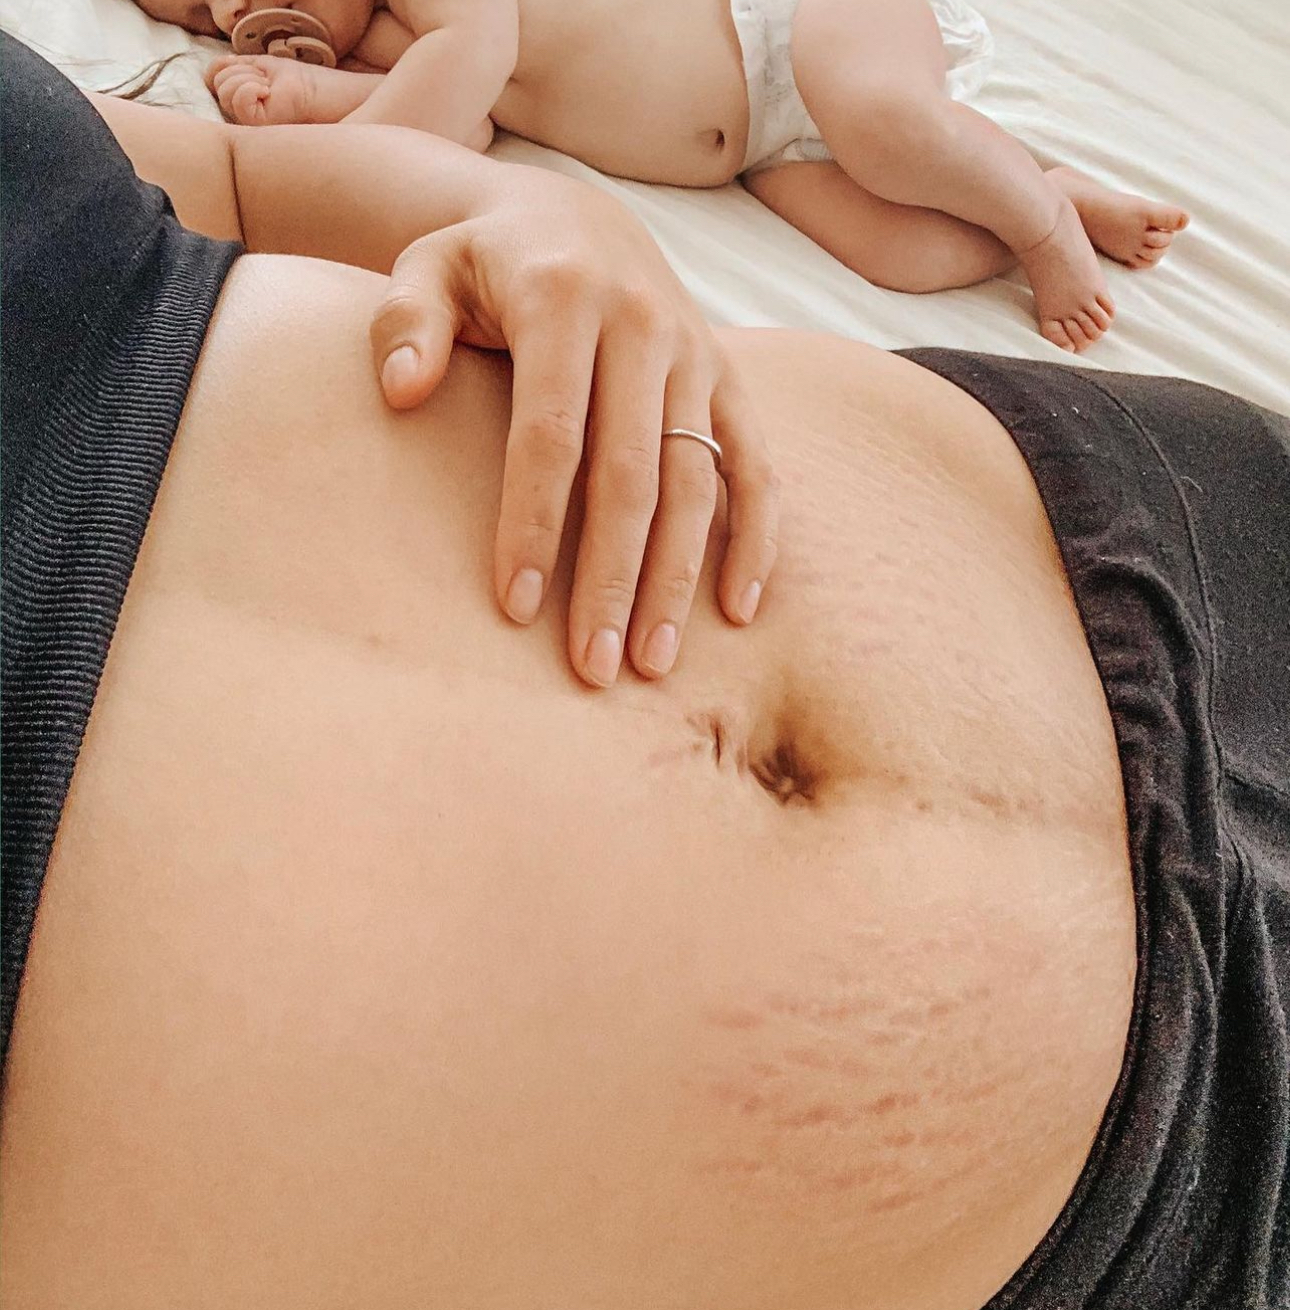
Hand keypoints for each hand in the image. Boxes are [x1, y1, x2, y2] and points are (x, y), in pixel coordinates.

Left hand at [369, 172, 779, 687]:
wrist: (575, 218)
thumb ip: (406, 321)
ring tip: (653, 662)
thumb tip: (401, 391)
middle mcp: (643, 325)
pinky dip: (755, 537)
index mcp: (564, 299)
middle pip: (632, 474)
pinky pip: (756, 465)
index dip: (534, 523)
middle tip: (592, 668)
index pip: (551, 432)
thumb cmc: (488, 264)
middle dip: (612, 578)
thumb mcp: (428, 266)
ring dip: (678, 579)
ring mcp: (696, 354)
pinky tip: (738, 609)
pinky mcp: (728, 379)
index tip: (515, 607)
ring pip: (695, 482)